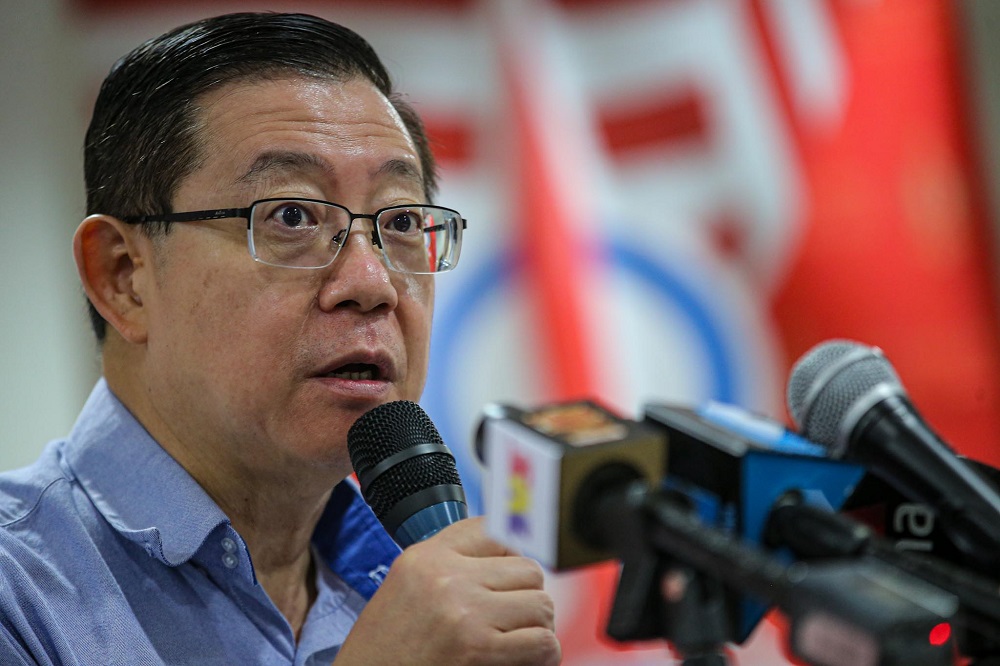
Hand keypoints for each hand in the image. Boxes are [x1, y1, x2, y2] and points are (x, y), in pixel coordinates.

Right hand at [335, 516, 560, 664]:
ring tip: (515, 642)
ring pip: (542, 604)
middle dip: (525, 598)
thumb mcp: (406, 588)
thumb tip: (510, 553)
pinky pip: (543, 642)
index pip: (494, 531)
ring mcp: (464, 612)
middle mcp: (446, 577)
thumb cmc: (385, 648)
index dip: (510, 558)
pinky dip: (541, 655)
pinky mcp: (479, 649)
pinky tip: (521, 660)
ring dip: (535, 627)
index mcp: (426, 557)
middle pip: (527, 570)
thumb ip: (450, 565)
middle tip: (510, 621)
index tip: (507, 581)